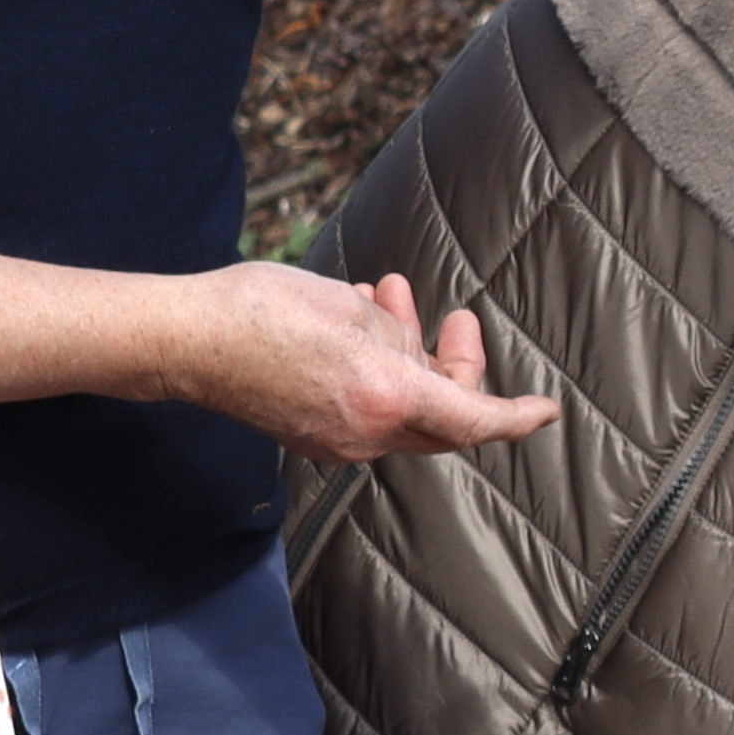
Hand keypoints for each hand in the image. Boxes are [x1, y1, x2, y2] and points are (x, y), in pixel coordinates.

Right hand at [173, 262, 550, 461]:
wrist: (188, 339)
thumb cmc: (266, 313)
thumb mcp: (351, 310)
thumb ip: (398, 337)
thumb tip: (408, 349)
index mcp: (387, 400)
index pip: (474, 421)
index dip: (516, 416)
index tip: (545, 409)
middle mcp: (365, 434)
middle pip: (441, 415)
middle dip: (455, 363)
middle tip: (453, 316)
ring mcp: (333, 439)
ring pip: (400, 404)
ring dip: (406, 351)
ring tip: (387, 294)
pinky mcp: (307, 432)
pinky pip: (363, 405)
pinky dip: (374, 367)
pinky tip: (355, 319)